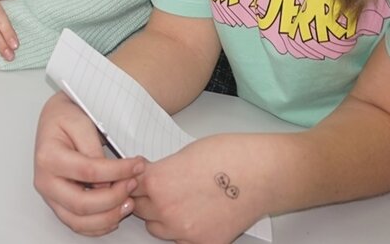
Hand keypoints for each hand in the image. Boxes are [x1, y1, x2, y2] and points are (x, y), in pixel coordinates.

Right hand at [34, 92, 143, 235]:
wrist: (55, 121)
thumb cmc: (65, 119)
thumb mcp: (81, 123)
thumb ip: (94, 150)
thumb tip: (108, 179)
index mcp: (48, 158)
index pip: (88, 171)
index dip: (117, 171)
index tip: (137, 166)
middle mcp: (45, 181)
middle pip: (82, 204)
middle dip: (114, 198)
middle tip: (133, 185)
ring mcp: (50, 196)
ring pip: (79, 221)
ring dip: (108, 217)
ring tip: (128, 203)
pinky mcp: (58, 205)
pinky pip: (78, 225)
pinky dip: (99, 225)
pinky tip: (116, 214)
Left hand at [132, 135, 266, 243]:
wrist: (261, 174)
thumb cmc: (228, 156)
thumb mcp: (182, 155)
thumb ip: (161, 170)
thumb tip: (152, 177)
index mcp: (156, 182)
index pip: (128, 185)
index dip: (135, 180)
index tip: (139, 178)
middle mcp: (165, 210)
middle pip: (139, 207)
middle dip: (147, 198)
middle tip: (163, 189)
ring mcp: (183, 231)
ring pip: (156, 228)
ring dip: (161, 217)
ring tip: (182, 202)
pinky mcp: (203, 243)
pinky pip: (180, 241)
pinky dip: (183, 230)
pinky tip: (196, 215)